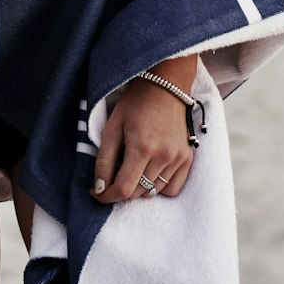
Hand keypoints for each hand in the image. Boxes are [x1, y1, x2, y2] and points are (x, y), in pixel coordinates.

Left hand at [90, 77, 194, 202]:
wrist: (165, 86)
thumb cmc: (135, 104)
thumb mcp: (112, 126)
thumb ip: (104, 160)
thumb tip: (99, 189)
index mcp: (142, 147)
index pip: (124, 189)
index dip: (107, 196)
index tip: (97, 192)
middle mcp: (163, 156)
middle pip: (137, 193)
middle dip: (121, 189)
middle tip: (113, 173)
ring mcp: (178, 158)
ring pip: (153, 192)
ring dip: (139, 187)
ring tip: (133, 166)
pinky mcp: (187, 158)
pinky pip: (172, 189)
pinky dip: (159, 187)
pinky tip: (151, 171)